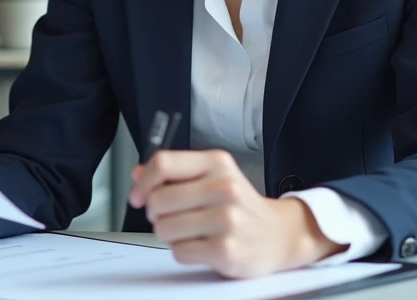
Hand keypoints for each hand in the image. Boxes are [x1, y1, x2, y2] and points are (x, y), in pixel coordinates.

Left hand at [128, 150, 345, 277]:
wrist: (279, 234)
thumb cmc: (241, 206)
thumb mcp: (214, 177)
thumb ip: (175, 174)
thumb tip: (137, 175)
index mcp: (217, 163)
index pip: (163, 163)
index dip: (143, 182)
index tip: (138, 196)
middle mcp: (223, 187)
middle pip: (158, 200)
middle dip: (156, 213)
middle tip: (171, 216)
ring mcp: (226, 220)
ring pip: (164, 228)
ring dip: (169, 234)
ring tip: (190, 231)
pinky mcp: (225, 250)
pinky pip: (179, 252)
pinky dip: (184, 252)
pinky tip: (202, 246)